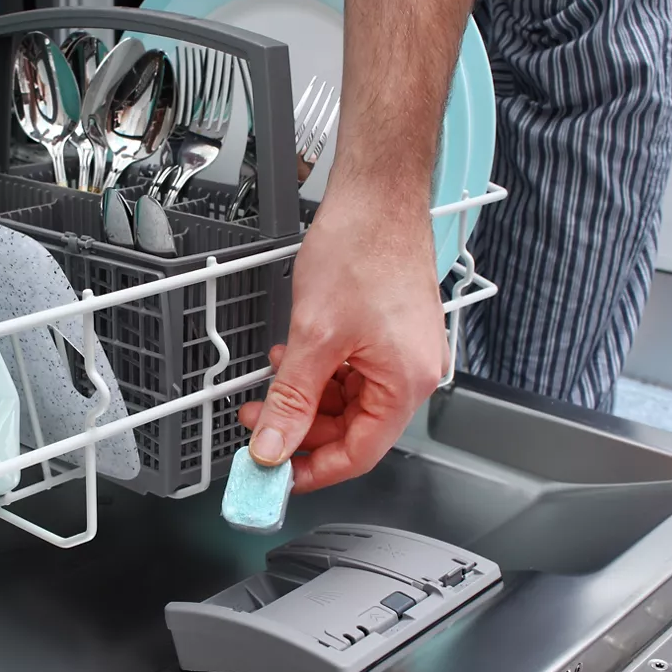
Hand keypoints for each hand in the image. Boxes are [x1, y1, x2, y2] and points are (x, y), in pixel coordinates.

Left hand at [238, 181, 448, 492]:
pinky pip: (351, 371)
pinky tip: (289, 362)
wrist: (377, 194)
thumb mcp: (314, 336)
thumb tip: (274, 444)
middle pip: (352, 428)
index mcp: (406, 382)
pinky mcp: (387, 332)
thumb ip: (291, 398)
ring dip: (304, 400)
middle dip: (300, 430)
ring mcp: (401, 352)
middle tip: (258, 428)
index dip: (315, 470)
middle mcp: (413, 372)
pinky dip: (317, 374)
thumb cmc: (363, 248)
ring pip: (346, 400)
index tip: (278, 477)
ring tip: (266, 392)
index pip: (361, 453)